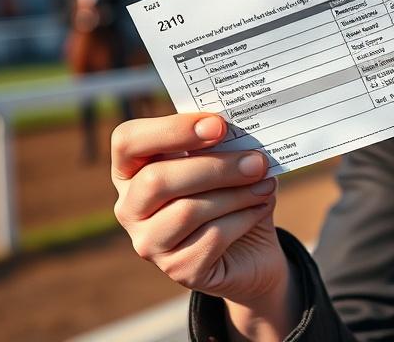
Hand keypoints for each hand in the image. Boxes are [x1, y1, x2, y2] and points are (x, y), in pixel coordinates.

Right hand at [111, 114, 297, 337]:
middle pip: (156, 180)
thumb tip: (243, 130)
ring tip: (265, 184)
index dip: (171, 130)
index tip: (218, 124)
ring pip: (187, 211)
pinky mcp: (178, 270)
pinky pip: (211, 238)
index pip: (128, 140)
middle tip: (257, 160)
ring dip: (236, 194)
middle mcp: (130, 207)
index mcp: (133, 169)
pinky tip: (260, 208)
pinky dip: (243, 218)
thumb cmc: (232, 189)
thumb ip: (223, 143)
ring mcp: (149, 243)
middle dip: (214, 167)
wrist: (253, 246)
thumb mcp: (226, 159)